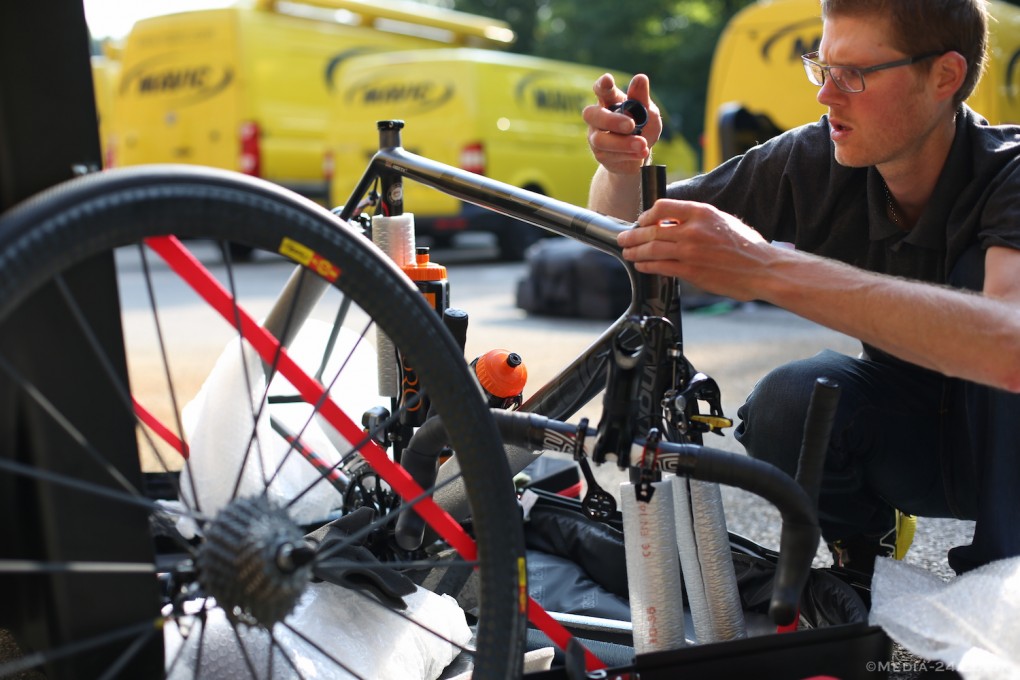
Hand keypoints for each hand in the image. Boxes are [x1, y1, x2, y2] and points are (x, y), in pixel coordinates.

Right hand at [582, 73, 662, 175]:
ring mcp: (596, 136)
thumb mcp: (648, 111)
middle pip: (592, 115)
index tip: (608, 80)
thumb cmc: (643, 125)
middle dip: (611, 120)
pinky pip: (610, 156)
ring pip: (600, 140)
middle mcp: (598, 116)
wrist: (640, 152)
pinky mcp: (600, 154)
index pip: (601, 90)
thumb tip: (640, 78)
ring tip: (643, 144)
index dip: (602, 85)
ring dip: (623, 143)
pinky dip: (629, 154)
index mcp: (610, 100)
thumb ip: (642, 97)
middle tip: (631, 125)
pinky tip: (642, 152)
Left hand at [617, 199, 770, 300]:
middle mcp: (693, 229)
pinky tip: (642, 266)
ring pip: (652, 249)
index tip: (641, 221)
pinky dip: (647, 266)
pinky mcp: (690, 271)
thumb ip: (698, 219)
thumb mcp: (723, 220)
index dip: (647, 214)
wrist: (763, 269)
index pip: (662, 207)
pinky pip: (660, 267)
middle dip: (633, 235)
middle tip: (625, 239)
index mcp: (702, 212)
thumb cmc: (746, 246)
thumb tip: (674, 221)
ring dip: (635, 252)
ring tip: (628, 253)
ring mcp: (690, 251)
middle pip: (652, 229)